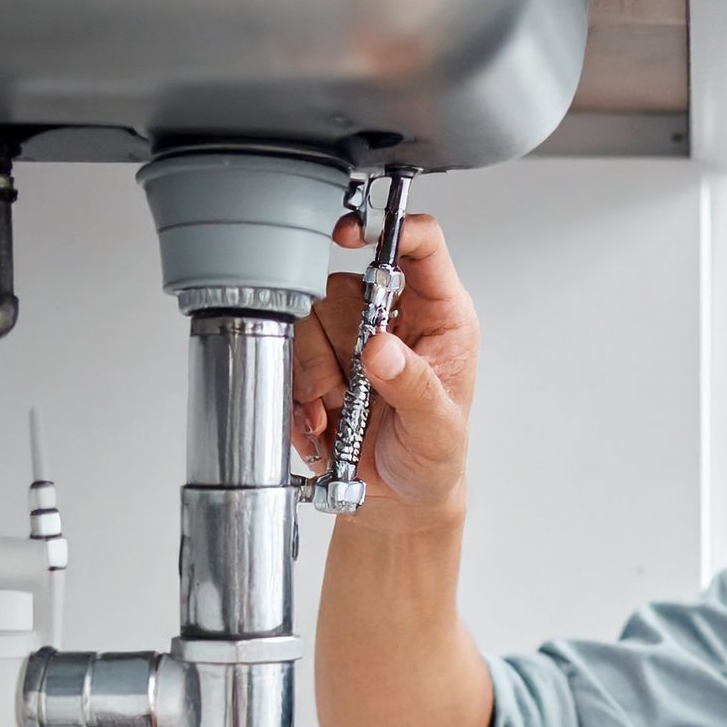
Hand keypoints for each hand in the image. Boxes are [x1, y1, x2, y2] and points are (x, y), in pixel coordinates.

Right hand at [294, 213, 478, 532]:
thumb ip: (415, 388)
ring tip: (337, 410)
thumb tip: (382, 348)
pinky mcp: (317, 361)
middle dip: (337, 340)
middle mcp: (394, 316)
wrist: (398, 498)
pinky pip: (286, 354)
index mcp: (440, 316)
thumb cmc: (434, 458)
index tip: (353, 237)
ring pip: (308, 317)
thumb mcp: (438, 431)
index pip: (420, 244)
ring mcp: (350, 337)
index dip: (388, 228)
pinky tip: (321, 421)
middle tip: (350, 386)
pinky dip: (296, 393)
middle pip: (344, 284)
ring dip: (315, 372)